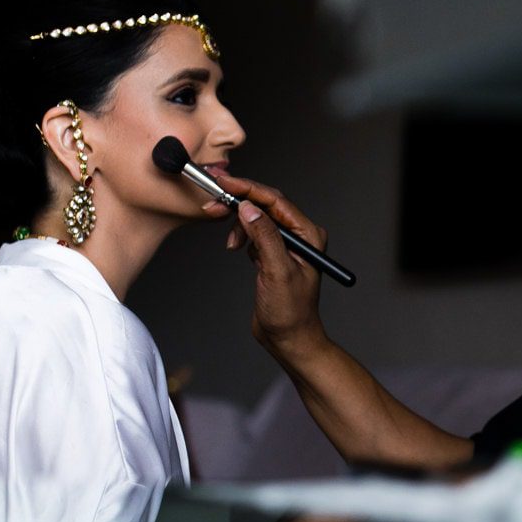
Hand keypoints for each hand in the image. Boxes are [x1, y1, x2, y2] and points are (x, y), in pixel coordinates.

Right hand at [206, 173, 328, 358]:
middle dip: (239, 203)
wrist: (288, 338)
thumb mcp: (277, 272)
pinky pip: (253, 234)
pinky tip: (238, 250)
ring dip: (239, 225)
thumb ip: (265, 237)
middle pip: (265, 205)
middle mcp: (299, 235)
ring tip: (232, 245)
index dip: (248, 189)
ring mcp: (285, 245)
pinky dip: (241, 237)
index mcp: (308, 234)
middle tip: (213, 204)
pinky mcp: (272, 254)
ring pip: (256, 219)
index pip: (276, 200)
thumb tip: (248, 208)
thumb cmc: (290, 312)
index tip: (225, 182)